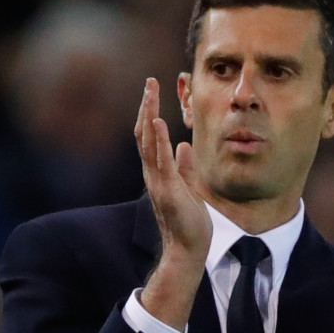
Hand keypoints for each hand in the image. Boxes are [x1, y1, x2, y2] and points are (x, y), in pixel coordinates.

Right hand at [134, 78, 210, 329]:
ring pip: (148, 143)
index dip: (149, 113)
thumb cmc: (189, 223)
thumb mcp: (189, 188)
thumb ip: (185, 168)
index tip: (153, 91)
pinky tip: (158, 121)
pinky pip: (160, 161)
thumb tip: (183, 146)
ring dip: (149, 115)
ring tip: (150, 93)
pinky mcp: (167, 190)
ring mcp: (157, 182)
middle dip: (146, 107)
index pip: (149, 138)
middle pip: (144, 134)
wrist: (188, 250)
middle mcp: (153, 175)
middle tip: (149, 82)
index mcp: (158, 174)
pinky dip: (157, 140)